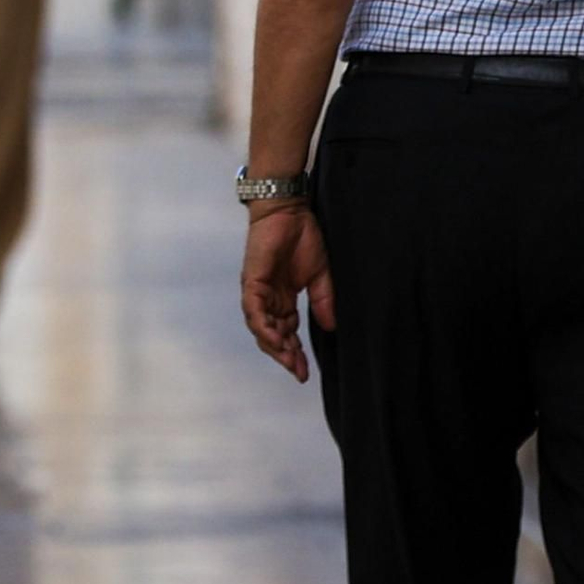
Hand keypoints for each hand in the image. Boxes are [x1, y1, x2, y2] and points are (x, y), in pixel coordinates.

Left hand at [241, 204, 334, 382]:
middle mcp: (268, 299)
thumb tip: (331, 327)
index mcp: (284, 298)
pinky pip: (254, 312)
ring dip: (274, 346)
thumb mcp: (320, 274)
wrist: (288, 210)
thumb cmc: (302, 236)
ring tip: (289, 360)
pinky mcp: (252, 283)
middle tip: (298, 372)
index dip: (295, 353)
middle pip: (274, 335)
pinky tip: (276, 340)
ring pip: (261, 328)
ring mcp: (258, 292)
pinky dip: (264, 327)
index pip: (287, 332)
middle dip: (285, 355)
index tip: (304, 372)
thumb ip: (323, 301)